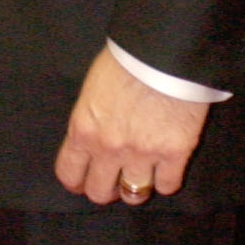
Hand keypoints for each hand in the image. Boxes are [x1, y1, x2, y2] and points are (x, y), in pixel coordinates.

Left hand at [55, 45, 209, 205]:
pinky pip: (168, 185)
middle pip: (100, 192)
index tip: (84, 181)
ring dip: (136, 187)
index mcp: (83, 130)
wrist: (163, 50)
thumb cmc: (126, 59)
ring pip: (134, 195)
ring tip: (142, 175)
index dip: (77, 181)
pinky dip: (166, 180)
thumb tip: (95, 135)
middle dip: (106, 188)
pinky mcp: (175, 153)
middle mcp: (109, 148)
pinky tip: (166, 169)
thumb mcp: (93, 88)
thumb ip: (91, 119)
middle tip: (115, 179)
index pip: (70, 174)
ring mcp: (143, 154)